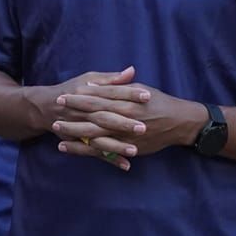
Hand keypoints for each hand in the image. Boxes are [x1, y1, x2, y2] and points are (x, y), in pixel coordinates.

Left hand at [49, 72, 205, 168]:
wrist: (180, 122)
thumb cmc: (158, 102)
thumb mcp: (140, 89)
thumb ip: (118, 86)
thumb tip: (97, 84)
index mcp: (126, 102)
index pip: (98, 98)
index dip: (80, 97)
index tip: (64, 95)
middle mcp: (124, 119)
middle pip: (94, 117)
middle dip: (73, 115)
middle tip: (55, 112)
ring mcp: (125, 135)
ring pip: (96, 136)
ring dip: (75, 134)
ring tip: (57, 132)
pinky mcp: (128, 147)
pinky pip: (104, 151)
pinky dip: (87, 150)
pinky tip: (70, 148)